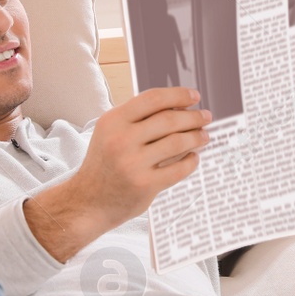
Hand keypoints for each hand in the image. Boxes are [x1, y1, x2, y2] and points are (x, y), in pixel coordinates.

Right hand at [24, 87, 209, 260]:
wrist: (88, 201)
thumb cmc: (105, 163)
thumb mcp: (111, 132)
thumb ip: (139, 118)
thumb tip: (179, 106)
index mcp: (113, 121)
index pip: (153, 99)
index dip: (178, 95)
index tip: (194, 96)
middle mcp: (121, 140)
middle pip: (169, 119)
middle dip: (193, 117)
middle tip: (206, 117)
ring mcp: (133, 163)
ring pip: (177, 142)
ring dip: (196, 137)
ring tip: (204, 136)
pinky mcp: (144, 185)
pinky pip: (178, 169)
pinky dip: (191, 161)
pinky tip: (194, 157)